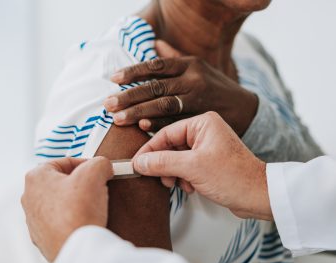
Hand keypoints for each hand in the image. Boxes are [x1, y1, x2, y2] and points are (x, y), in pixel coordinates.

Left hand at [22, 157, 112, 262]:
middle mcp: (30, 198)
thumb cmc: (78, 212)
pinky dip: (75, 219)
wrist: (76, 249)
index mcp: (36, 177)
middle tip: (97, 188)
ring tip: (94, 206)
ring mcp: (35, 220)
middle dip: (82, 184)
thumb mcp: (95, 172)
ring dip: (78, 202)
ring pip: (62, 202)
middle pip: (62, 182)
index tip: (98, 171)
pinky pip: (62, 221)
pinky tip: (87, 221)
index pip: (64, 162)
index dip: (86, 164)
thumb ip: (100, 162)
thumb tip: (104, 167)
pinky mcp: (43, 238)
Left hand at [105, 41, 257, 135]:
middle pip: (156, 87)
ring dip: (138, 112)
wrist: (245, 109)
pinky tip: (142, 127)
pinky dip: (159, 125)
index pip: (156, 66)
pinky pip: (176, 122)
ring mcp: (198, 101)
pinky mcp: (201, 119)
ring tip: (118, 119)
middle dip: (129, 96)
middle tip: (108, 104)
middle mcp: (193, 81)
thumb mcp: (199, 67)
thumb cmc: (216, 87)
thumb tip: (154, 43)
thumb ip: (175, 57)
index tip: (114, 79)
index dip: (133, 72)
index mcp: (190, 65)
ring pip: (163, 105)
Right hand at [133, 112, 271, 220]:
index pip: (166, 133)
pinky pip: (186, 166)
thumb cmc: (234, 177)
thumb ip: (162, 162)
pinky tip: (191, 187)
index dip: (150, 150)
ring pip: (176, 158)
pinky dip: (184, 177)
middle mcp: (204, 131)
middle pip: (170, 146)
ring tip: (180, 184)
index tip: (137, 163)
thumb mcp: (192, 168)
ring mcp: (206, 147)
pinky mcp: (208, 161)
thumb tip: (139, 162)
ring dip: (174, 174)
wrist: (258, 196)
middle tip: (161, 178)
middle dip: (165, 165)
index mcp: (203, 123)